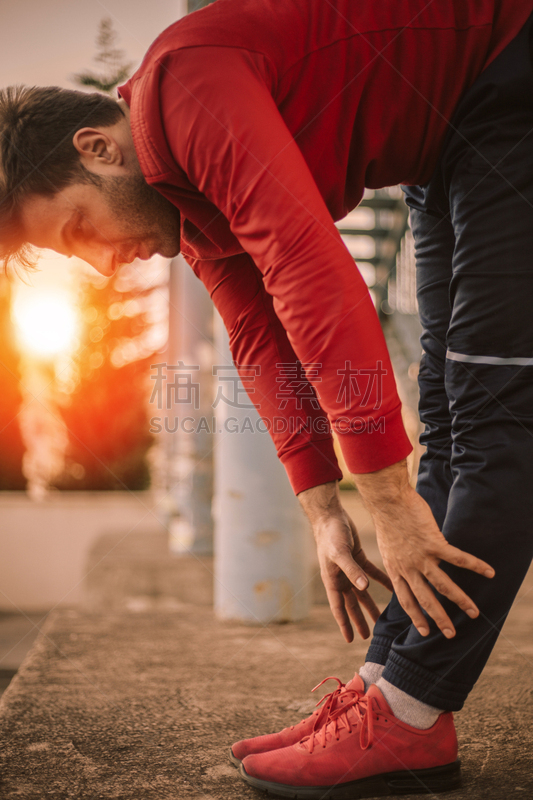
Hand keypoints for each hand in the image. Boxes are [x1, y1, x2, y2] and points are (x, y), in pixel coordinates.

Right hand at [298, 482, 392, 641]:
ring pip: (363, 591)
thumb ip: (352, 570)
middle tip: (368, 636)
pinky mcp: (359, 558)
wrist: (331, 516)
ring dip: (371, 604)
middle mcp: (341, 577)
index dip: (345, 624)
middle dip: (359, 619)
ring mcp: (351, 569)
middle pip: (352, 603)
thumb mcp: (340, 553)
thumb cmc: (330, 535)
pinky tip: (393, 589)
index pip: (339, 607)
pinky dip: (382, 582)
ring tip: (381, 619)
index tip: (351, 640)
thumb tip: (364, 587)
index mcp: (332, 580)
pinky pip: (373, 574)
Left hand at [354, 461, 494, 638]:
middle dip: (439, 619)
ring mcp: (421, 557)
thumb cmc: (388, 517)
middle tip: (451, 634)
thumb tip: (407, 562)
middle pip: (425, 599)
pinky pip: (458, 559)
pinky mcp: (433, 543)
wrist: (387, 500)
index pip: (405, 599)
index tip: (424, 631)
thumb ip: (398, 558)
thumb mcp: (387, 545)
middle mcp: (408, 568)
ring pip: (443, 585)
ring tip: (474, 612)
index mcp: (395, 569)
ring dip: (460, 600)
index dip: (415, 616)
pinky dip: (475, 566)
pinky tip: (489, 572)